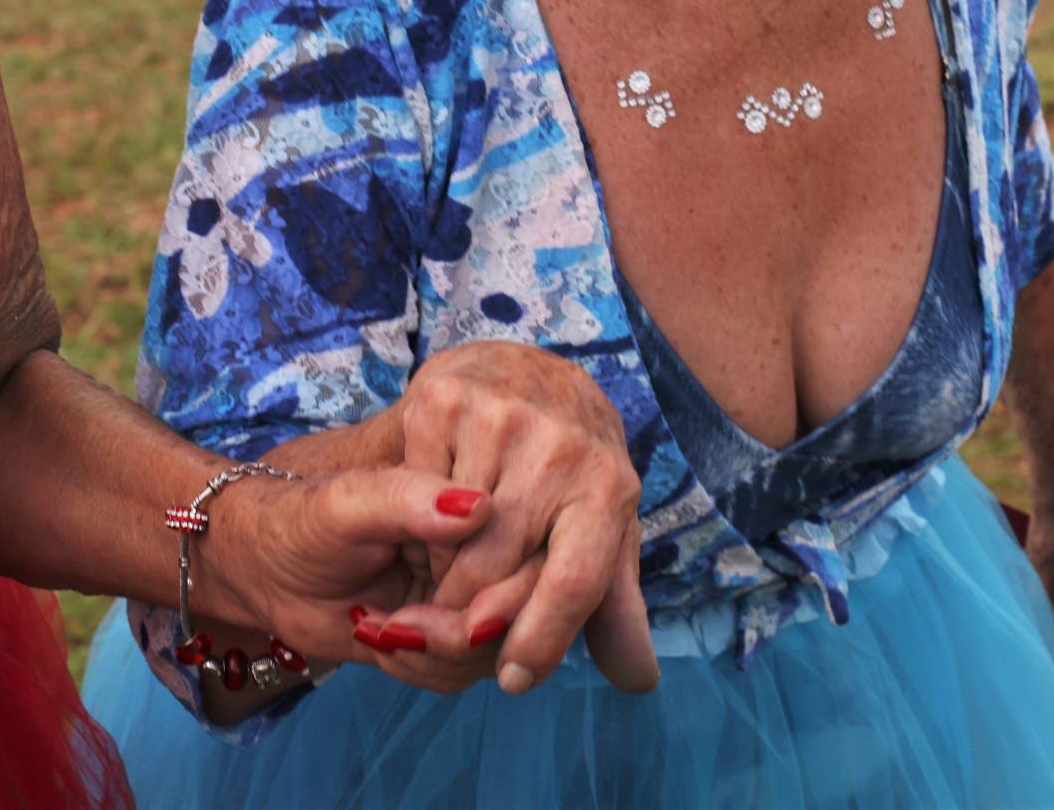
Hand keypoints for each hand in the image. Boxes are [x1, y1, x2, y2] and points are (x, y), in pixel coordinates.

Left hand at [199, 466, 494, 678]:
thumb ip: (405, 498)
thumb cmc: (299, 522)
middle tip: (394, 629)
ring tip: (380, 632)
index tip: (429, 613)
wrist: (267, 570)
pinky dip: (426, 668)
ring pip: (499, 644)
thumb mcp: (344, 504)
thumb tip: (477, 507)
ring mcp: (468, 584)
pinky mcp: (453, 625)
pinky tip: (379, 641)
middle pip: (523, 603)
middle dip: (459, 635)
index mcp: (463, 490)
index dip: (488, 593)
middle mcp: (478, 538)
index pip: (519, 546)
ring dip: (437, 657)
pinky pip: (471, 667)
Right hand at [361, 343, 656, 698]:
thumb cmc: (566, 466)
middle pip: (499, 568)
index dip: (541, 642)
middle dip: (472, 614)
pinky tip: (428, 521)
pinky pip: (415, 491)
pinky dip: (415, 522)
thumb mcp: (600, 528)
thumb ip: (614, 608)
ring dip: (440, 573)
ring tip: (447, 572)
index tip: (511, 678)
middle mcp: (562, 445)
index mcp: (610, 485)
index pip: (575, 584)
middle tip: (459, 626)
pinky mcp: (444, 398)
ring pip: (451, 537)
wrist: (521, 370)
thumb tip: (638, 683)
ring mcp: (501, 416)